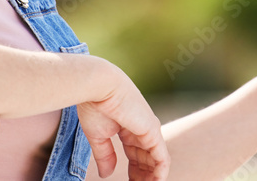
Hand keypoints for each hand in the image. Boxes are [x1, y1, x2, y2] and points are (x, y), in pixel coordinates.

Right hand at [77, 64, 168, 179]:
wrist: (98, 85)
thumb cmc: (94, 105)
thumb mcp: (98, 135)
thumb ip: (105, 155)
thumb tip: (106, 174)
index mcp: (128, 127)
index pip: (135, 153)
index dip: (133, 171)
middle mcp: (142, 127)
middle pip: (147, 158)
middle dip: (143, 177)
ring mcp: (149, 129)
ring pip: (156, 160)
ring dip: (152, 177)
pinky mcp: (152, 131)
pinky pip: (162, 157)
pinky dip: (160, 172)